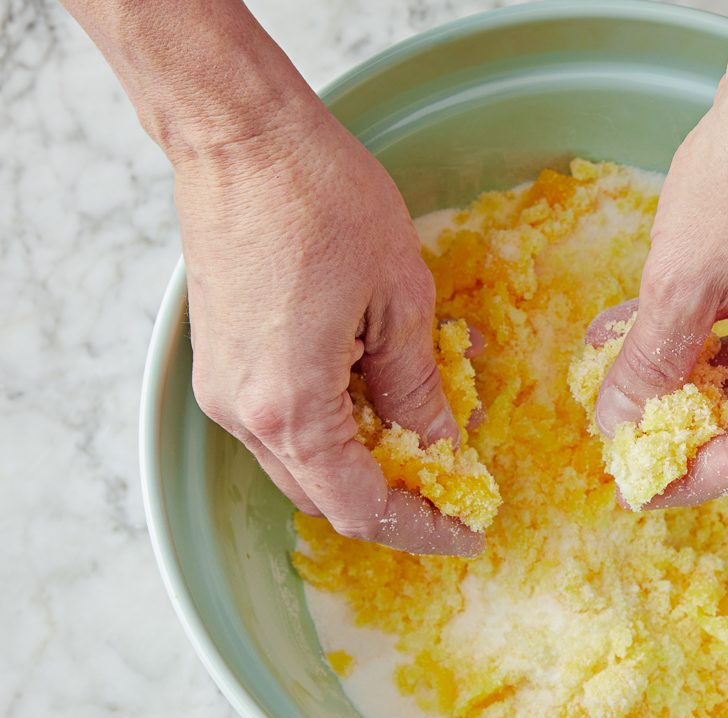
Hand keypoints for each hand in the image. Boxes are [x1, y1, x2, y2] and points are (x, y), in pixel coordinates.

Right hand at [180, 104, 482, 555]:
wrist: (243, 137)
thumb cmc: (322, 200)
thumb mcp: (399, 300)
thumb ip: (419, 390)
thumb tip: (444, 450)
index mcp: (291, 407)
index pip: (360, 507)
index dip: (420, 528)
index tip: (467, 530)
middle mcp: (244, 413)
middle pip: (325, 497)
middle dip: (394, 500)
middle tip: (454, 488)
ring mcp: (223, 388)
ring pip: (301, 465)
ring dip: (363, 465)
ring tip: (424, 436)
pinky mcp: (219, 361)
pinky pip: (280, 425)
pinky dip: (332, 430)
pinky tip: (377, 395)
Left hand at [591, 78, 727, 507]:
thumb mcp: (681, 275)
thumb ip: (651, 360)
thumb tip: (622, 421)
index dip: (691, 478)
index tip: (639, 489)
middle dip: (688, 423)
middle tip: (625, 427)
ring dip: (696, 375)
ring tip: (625, 366)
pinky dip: (723, 340)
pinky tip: (665, 328)